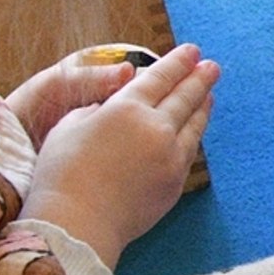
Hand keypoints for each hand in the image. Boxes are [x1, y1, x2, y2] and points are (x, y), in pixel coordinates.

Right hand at [19, 44, 218, 268]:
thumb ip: (96, 108)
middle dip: (200, 78)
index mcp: (126, 109)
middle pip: (185, 97)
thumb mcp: (68, 126)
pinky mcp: (174, 183)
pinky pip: (189, 151)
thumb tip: (113, 105)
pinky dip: (194, 134)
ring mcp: (170, 157)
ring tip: (209, 92)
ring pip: (194, 124)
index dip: (178, 62)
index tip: (192, 51)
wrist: (77, 224)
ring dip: (202, 105)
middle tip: (212, 66)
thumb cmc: (62, 173)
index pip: (160, 78)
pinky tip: (194, 129)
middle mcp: (156, 129)